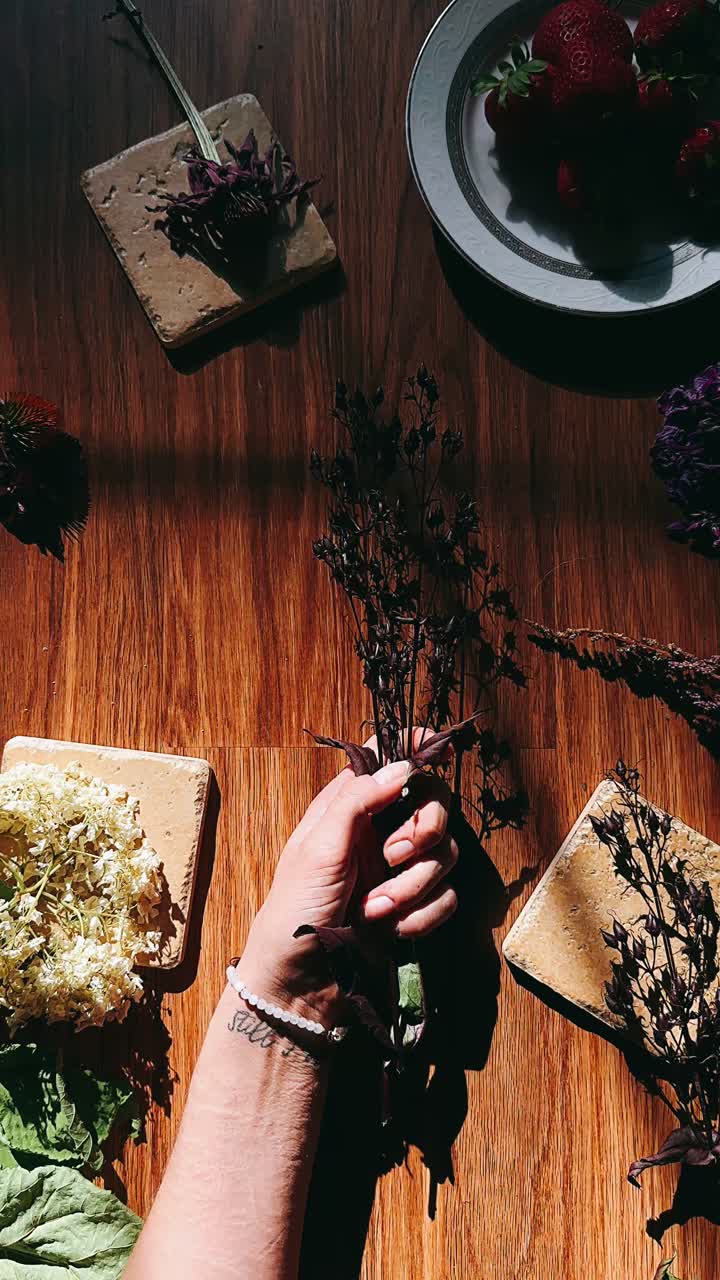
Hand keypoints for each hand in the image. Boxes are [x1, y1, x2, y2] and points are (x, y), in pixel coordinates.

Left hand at [239, 744, 457, 1027]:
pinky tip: (392, 930)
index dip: (417, 748)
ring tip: (375, 909)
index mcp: (350, 807)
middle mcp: (380, 832)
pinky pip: (448, 897)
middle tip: (395, 855)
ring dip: (414, 886)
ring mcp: (399, 870)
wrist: (300, 984)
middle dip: (425, 830)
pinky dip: (423, 915)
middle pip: (434, 804)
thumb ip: (359, 801)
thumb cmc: (295, 910)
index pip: (389, 759)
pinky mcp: (415, 907)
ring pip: (445, 854)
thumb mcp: (318, 848)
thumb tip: (403, 766)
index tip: (439, 751)